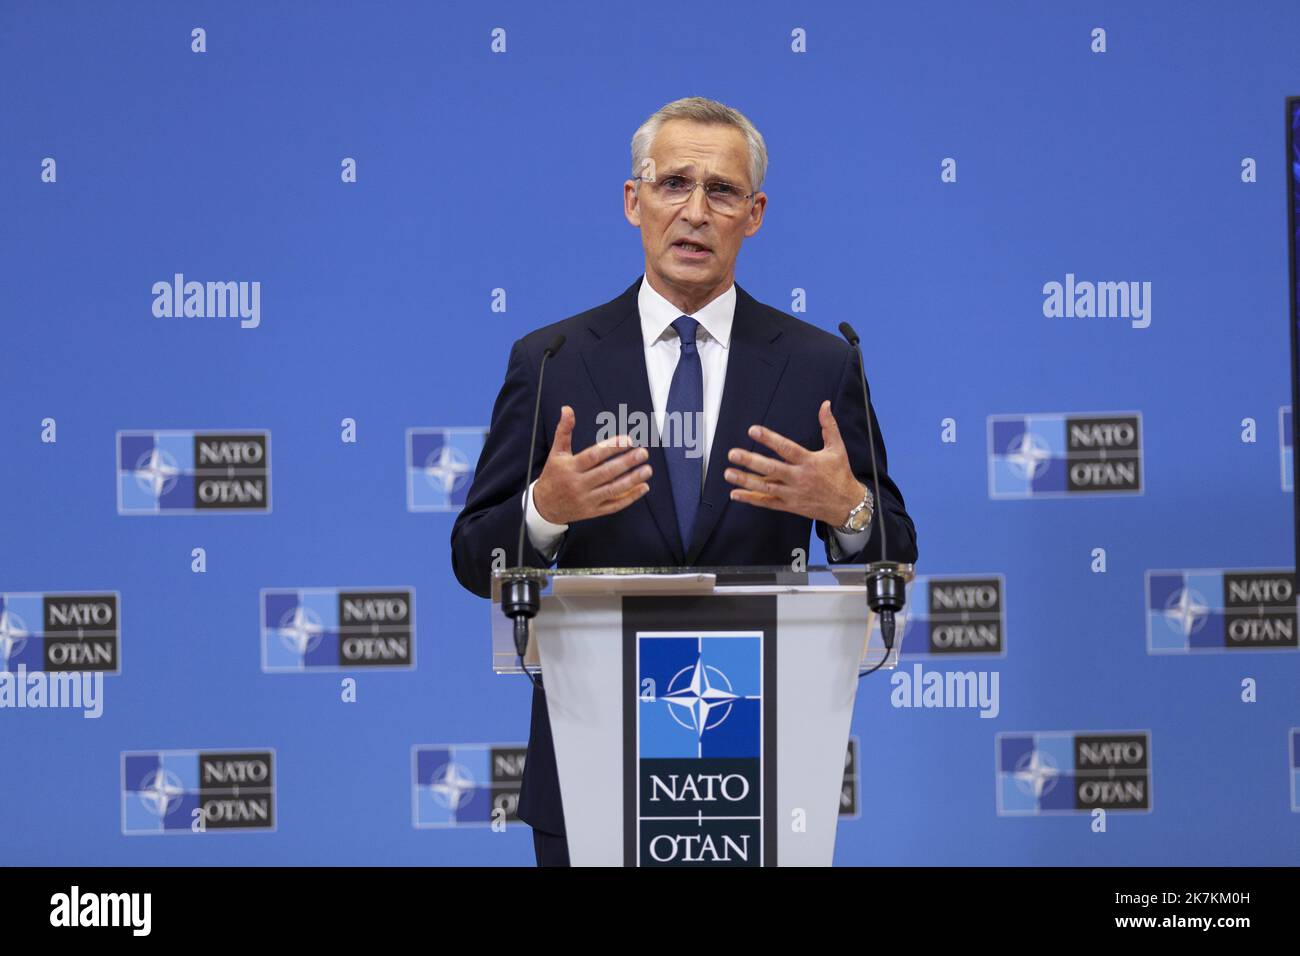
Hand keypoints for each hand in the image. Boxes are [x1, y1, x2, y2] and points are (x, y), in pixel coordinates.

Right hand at [532, 405, 651, 524]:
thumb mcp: (556, 452)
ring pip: (612, 490)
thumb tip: (567, 409)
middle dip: (626, 463)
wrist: (545, 506)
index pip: (593, 456)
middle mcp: (578, 484)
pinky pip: (614, 505)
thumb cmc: (553, 475)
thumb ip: (564, 431)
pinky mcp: (592, 511)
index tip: (628, 439)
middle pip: (606, 473)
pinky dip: (630, 498)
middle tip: (643, 453)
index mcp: (570, 467)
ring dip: (632, 480)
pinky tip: (643, 487)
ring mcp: (586, 499)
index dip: (611, 447)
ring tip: (647, 469)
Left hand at [724, 400, 864, 525]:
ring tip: (728, 473)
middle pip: (772, 469)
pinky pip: (767, 503)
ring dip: (746, 481)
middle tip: (733, 454)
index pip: (786, 448)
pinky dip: (751, 499)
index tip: (753, 430)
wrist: (847, 505)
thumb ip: (829, 426)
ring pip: (765, 488)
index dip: (769, 439)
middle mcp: (799, 478)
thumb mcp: (837, 448)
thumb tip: (825, 405)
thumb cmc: (840, 474)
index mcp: (809, 462)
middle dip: (751, 461)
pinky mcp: (789, 506)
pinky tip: (735, 494)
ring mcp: (792, 494)